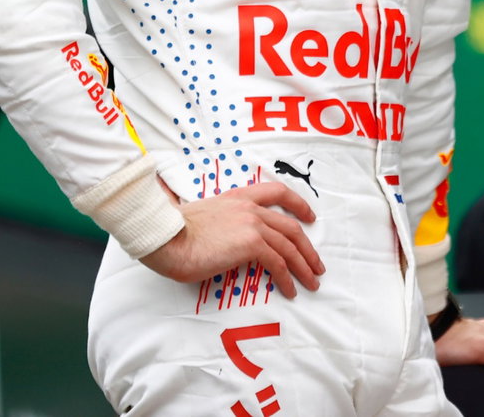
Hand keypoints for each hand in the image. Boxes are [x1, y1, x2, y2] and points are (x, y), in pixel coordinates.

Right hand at [139, 181, 322, 298]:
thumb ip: (220, 222)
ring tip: (311, 283)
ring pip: (289, 246)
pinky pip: (278, 263)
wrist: (167, 238)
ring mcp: (252, 224)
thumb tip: (224, 238)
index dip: (298, 204)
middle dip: (307, 248)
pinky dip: (287, 278)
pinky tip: (290, 290)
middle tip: (316, 264)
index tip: (310, 217)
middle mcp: (249, 208)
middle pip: (290, 226)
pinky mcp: (251, 244)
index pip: (277, 192)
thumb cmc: (174, 233)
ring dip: (304, 266)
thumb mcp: (203, 217)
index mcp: (238, 198)